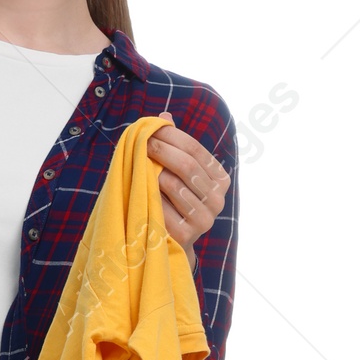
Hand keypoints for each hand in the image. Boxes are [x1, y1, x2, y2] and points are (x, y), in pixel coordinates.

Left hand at [145, 123, 229, 252]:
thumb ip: (174, 146)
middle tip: (141, 143)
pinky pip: (162, 208)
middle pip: (187, 166)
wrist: (170, 243)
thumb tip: (164, 115)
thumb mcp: (176, 173)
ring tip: (139, 166)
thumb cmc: (171, 201)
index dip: (173, 137)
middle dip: (162, 151)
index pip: (196, 150)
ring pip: (174, 185)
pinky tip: (140, 191)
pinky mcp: (187, 234)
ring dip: (153, 174)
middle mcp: (218, 198)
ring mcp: (205, 218)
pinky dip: (149, 197)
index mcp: (220, 179)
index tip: (151, 130)